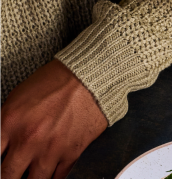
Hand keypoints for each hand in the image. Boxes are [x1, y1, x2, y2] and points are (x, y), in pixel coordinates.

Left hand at [1, 59, 106, 178]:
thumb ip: (5, 125)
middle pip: (7, 175)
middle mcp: (29, 140)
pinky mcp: (72, 152)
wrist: (90, 76)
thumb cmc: (56, 81)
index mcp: (10, 123)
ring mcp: (51, 149)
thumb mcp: (18, 98)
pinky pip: (58, 177)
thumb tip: (1, 144)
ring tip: (28, 176)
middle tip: (11, 174)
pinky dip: (52, 177)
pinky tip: (48, 174)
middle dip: (8, 176)